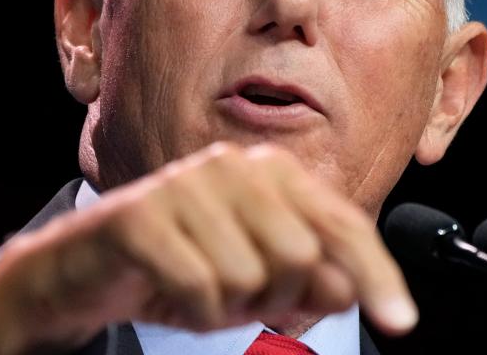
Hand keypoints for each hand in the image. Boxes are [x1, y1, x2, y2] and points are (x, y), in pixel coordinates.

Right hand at [0, 142, 417, 353]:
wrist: (86, 268)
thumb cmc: (181, 267)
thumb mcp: (256, 282)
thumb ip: (310, 280)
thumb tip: (351, 287)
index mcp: (270, 172)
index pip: (342, 224)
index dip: (376, 275)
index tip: (401, 321)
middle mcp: (233, 165)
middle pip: (301, 257)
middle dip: (275, 299)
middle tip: (239, 297)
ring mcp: (185, 185)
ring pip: (251, 277)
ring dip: (227, 306)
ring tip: (198, 289)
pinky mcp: (141, 216)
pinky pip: (201, 289)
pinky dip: (193, 312)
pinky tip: (170, 293)